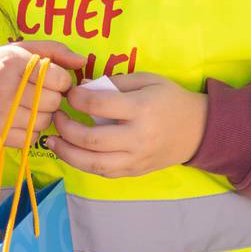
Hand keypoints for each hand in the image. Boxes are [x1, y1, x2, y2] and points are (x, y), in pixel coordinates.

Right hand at [0, 42, 81, 147]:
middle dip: (53, 99)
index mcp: (13, 63)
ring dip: (43, 115)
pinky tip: (20, 119)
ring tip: (29, 105)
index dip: (61, 80)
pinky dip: (32, 131)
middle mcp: (5, 89)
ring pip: (45, 122)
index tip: (52, 80)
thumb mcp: (20, 51)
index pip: (59, 78)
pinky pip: (32, 138)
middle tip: (40, 94)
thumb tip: (82, 60)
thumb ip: (54, 51)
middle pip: (54, 102)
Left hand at [47, 72, 207, 178]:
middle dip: (65, 128)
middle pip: (90, 139)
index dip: (77, 99)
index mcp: (141, 108)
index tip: (70, 93)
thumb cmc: (170, 100)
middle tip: (57, 117)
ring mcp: (136, 158)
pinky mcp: (134, 171)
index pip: (98, 105)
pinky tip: (72, 153)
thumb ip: (114, 82)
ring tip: (53, 141)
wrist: (198, 130)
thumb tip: (83, 87)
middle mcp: (138, 137)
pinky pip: (103, 172)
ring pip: (92, 163)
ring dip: (67, 153)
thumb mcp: (147, 79)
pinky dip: (83, 164)